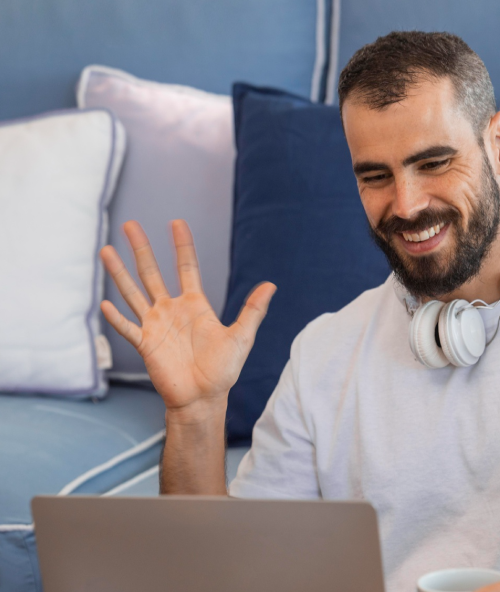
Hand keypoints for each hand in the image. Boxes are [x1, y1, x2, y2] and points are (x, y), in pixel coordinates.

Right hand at [100, 220, 275, 417]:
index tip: (176, 222)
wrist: (204, 398)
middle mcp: (171, 310)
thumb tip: (271, 285)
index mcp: (194, 304)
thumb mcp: (241, 337)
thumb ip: (252, 311)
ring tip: (106, 250)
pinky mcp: (145, 345)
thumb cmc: (223, 370)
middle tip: (130, 224)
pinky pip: (128, 328)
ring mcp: (155, 325)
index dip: (182, 245)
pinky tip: (106, 305)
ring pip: (133, 293)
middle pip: (152, 273)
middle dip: (141, 249)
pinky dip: (116, 318)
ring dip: (119, 273)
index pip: (186, 267)